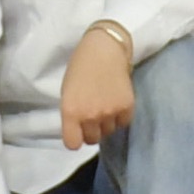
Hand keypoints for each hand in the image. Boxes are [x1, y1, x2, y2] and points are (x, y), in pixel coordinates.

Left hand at [55, 22, 136, 151]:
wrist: (105, 48)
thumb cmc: (80, 67)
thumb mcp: (67, 92)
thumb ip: (72, 114)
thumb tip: (79, 130)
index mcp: (70, 111)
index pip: (73, 144)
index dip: (75, 138)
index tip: (77, 131)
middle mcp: (90, 116)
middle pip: (93, 140)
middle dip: (92, 130)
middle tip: (93, 114)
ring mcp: (110, 112)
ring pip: (109, 132)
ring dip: (107, 122)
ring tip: (105, 104)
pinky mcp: (127, 107)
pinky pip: (123, 123)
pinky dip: (120, 116)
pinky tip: (116, 101)